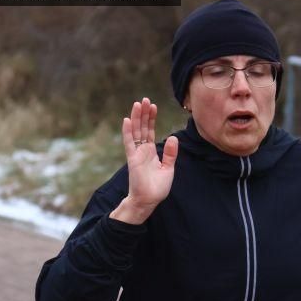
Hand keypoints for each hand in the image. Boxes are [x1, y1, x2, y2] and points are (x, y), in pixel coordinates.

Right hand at [111, 97, 178, 224]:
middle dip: (144, 114)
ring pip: (135, 131)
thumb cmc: (157, 187)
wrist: (148, 200)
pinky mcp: (132, 159)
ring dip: (136, 118)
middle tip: (145, 99)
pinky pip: (129, 143)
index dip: (151, 118)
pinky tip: (127, 119)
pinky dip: (128, 131)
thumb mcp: (168, 168)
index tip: (153, 106)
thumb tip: (173, 137)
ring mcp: (136, 153)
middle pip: (142, 128)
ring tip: (138, 104)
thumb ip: (170, 153)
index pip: (150, 131)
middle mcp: (142, 150)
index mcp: (151, 152)